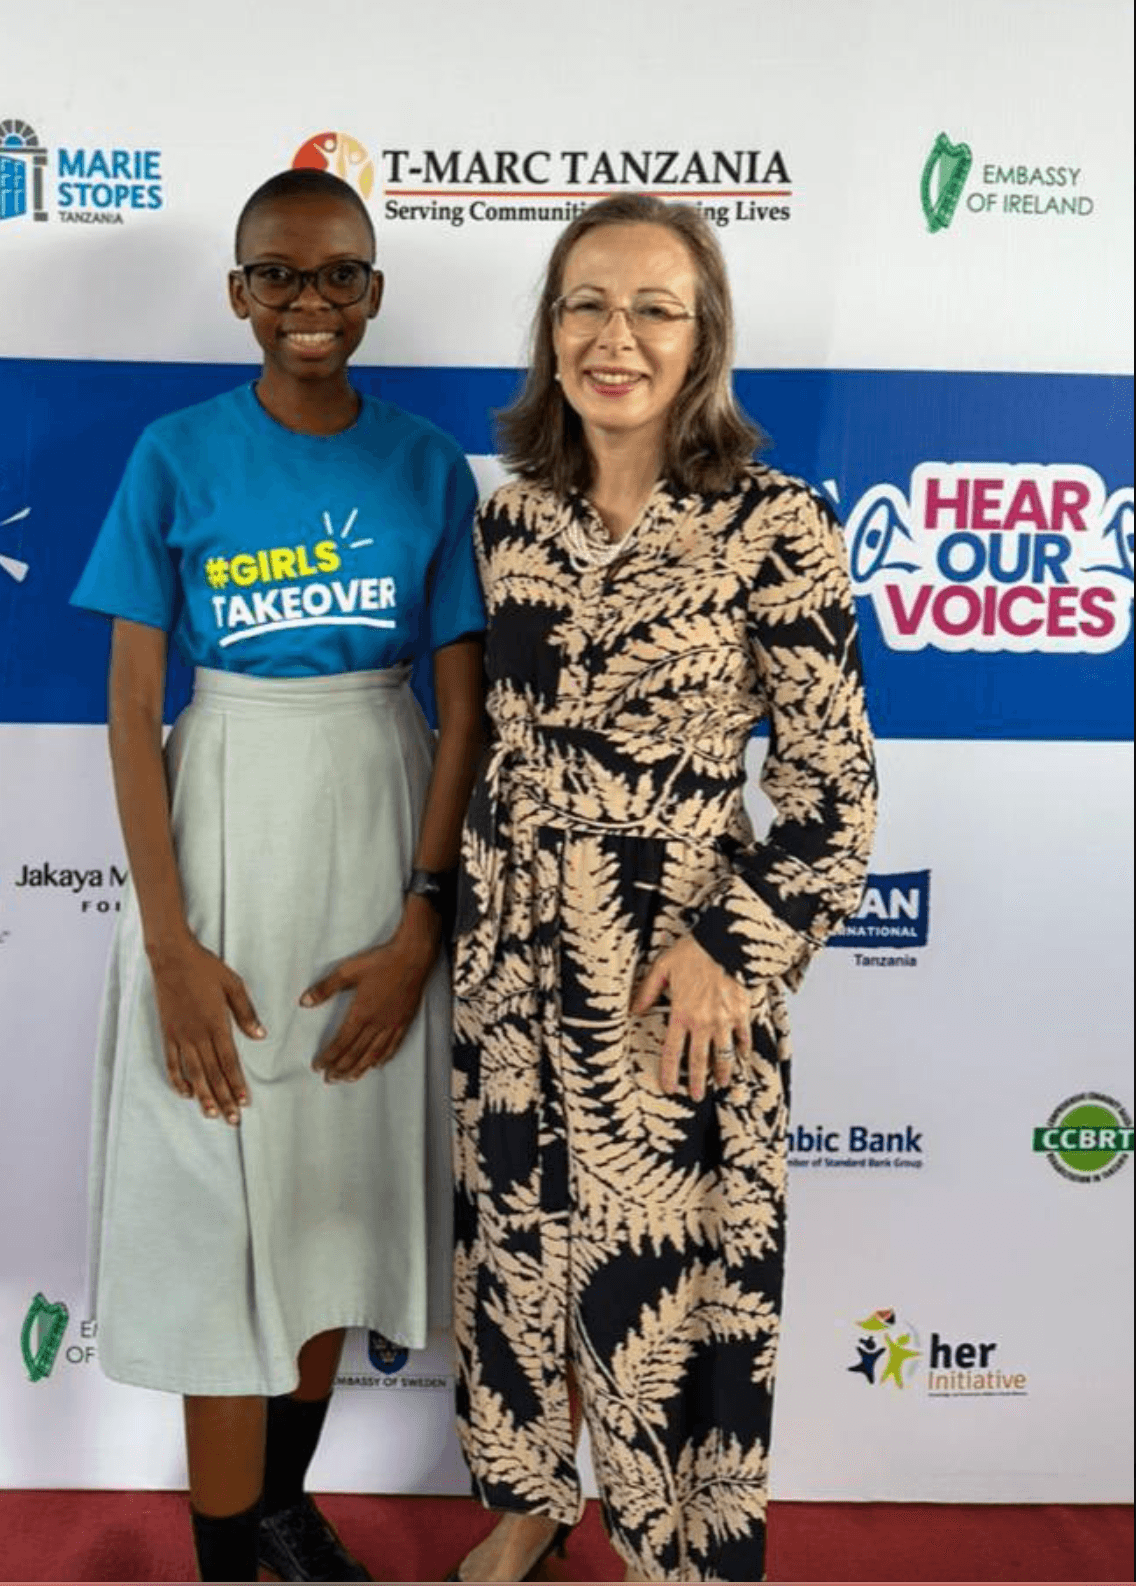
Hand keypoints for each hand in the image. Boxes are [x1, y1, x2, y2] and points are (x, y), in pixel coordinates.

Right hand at [148, 935, 264, 1123]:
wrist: (172, 957)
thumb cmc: (206, 968)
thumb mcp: (233, 985)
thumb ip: (245, 1012)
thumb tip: (260, 1035)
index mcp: (216, 1024)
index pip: (229, 1061)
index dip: (237, 1083)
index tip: (245, 1102)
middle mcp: (197, 1034)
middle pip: (212, 1073)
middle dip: (223, 1098)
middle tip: (232, 1119)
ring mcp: (180, 1035)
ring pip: (193, 1073)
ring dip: (203, 1095)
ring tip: (211, 1115)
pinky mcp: (167, 1033)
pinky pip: (171, 1062)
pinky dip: (178, 1080)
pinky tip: (185, 1094)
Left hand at [303, 904, 440, 1082]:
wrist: (413, 956)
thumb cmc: (380, 961)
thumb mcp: (348, 970)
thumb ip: (325, 988)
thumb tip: (304, 1001)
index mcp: (361, 1013)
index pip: (341, 1043)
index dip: (328, 1057)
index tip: (318, 1066)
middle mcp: (377, 1023)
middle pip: (356, 1053)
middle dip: (341, 1068)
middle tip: (329, 1079)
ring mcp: (392, 1024)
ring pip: (374, 1054)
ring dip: (359, 1069)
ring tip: (349, 1079)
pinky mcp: (405, 1021)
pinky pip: (393, 1046)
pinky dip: (384, 1058)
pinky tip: (377, 1065)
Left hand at [631, 935, 752, 1101]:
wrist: (725, 942)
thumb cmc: (693, 952)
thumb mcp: (662, 967)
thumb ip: (647, 991)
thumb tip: (634, 1011)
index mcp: (681, 1014)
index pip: (672, 1052)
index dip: (669, 1073)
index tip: (669, 1088)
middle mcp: (703, 1023)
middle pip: (698, 1060)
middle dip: (697, 1082)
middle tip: (695, 1096)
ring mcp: (725, 1020)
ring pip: (723, 1055)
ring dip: (722, 1072)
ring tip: (722, 1084)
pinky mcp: (742, 1013)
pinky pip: (743, 1037)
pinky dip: (743, 1049)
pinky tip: (741, 1058)